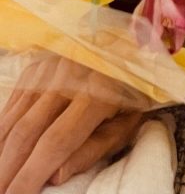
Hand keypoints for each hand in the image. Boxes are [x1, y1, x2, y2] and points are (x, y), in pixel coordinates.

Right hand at [0, 58, 142, 193]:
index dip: (31, 175)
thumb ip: (94, 149)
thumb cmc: (132, 91)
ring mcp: (49, 69)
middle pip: (26, 133)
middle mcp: (68, 78)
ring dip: (1, 154)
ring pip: (14, 119)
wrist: (130, 47)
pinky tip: (2, 152)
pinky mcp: (37, 67)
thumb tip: (54, 176)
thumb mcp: (126, 123)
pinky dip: (3, 132)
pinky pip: (12, 104)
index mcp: (97, 94)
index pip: (55, 142)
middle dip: (8, 170)